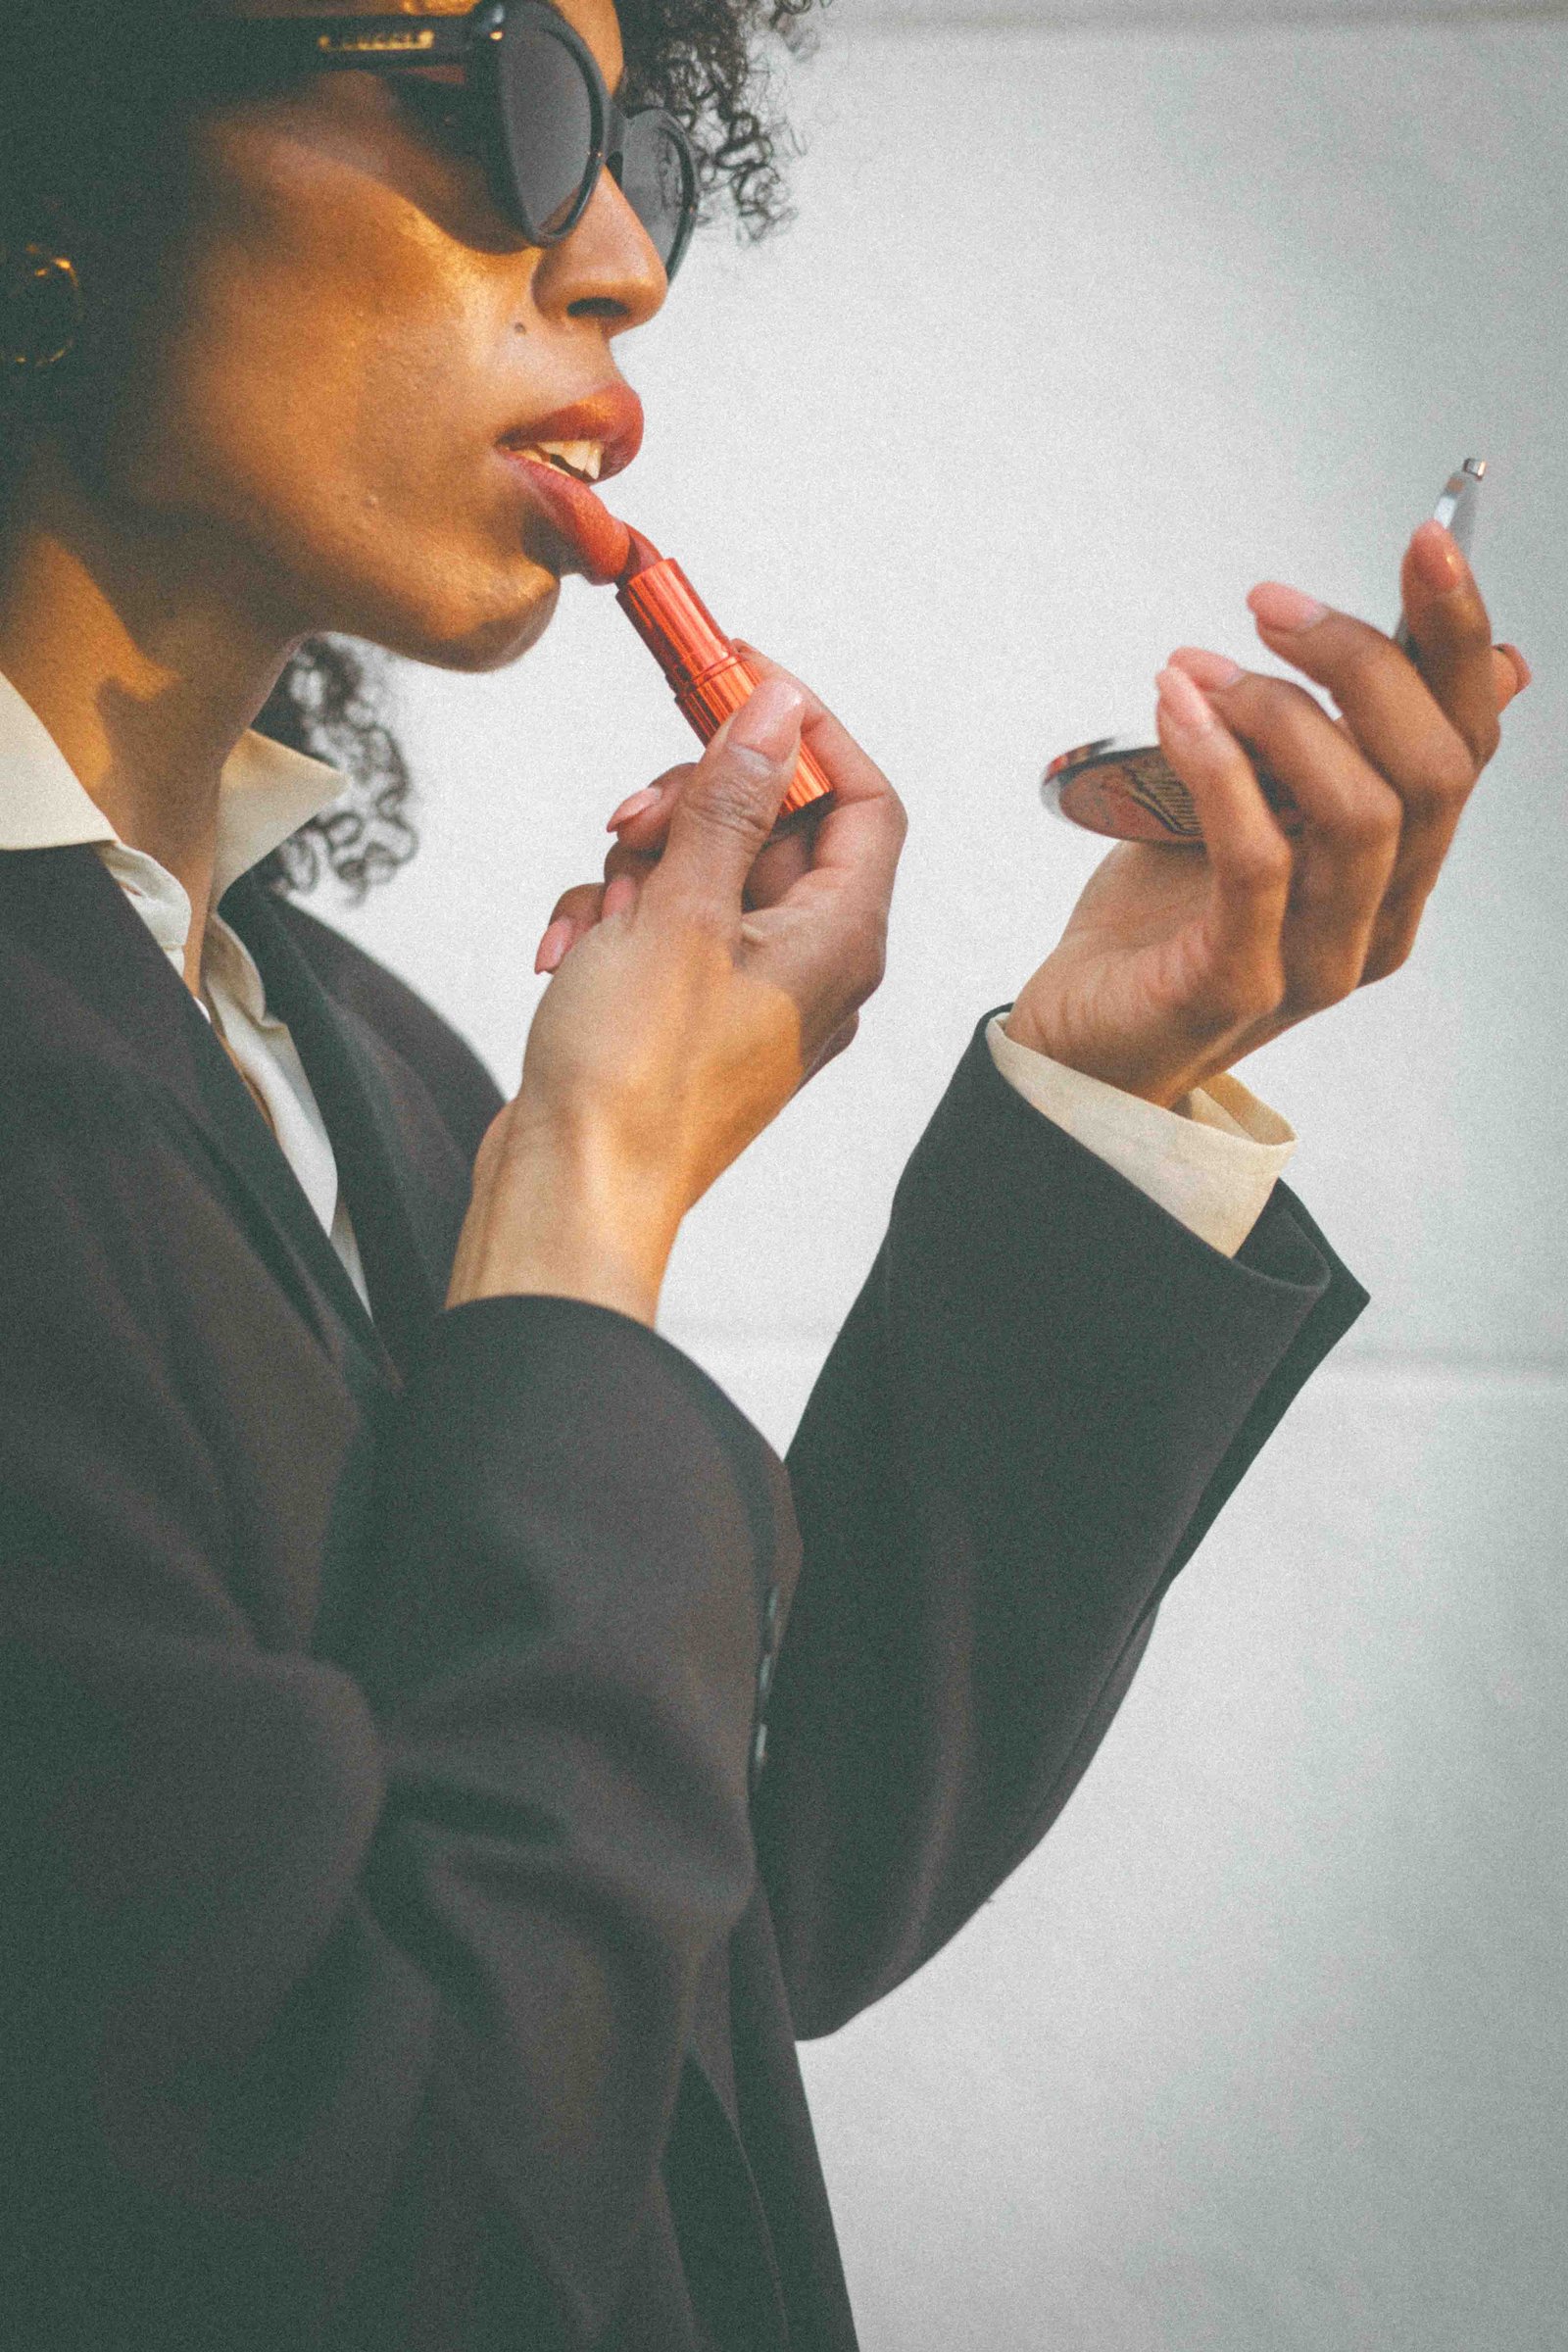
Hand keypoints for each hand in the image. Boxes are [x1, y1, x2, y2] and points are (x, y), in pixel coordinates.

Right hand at [448, 669, 904, 1323]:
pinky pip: (663, 927)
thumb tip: (776, 707)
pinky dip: (614, 922)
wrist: (571, 1193)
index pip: (865, 797)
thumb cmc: (635, 1078)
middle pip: (774, 825)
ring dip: (637, 870)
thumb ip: (731, 798)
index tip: (735, 678)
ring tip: (598, 919)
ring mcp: (750, 992)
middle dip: (692, 806)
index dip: (807, 729)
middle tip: (632, 819)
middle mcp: (812, 964)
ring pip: (704, 870)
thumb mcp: (680, 909)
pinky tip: (570, 952)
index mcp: (842, 939)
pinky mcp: (690, 1014)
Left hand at [1005, 521, 1531, 1107]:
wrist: (1078, 1042)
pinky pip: (1257, 863)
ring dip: (1279, 711)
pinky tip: (1177, 707)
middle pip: (1433, 769)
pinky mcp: (1240, 983)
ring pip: (1361, 813)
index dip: (1455, 635)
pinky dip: (1221, 768)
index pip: (1468, 739)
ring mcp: (1316, 959)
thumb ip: (1347, 742)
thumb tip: (1491, 660)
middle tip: (1271, 605)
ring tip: (1196, 669)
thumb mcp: (1262, 807)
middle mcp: (1379, 918)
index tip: (1425, 538)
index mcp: (1398, 868)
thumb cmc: (1162, 926)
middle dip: (1362, 659)